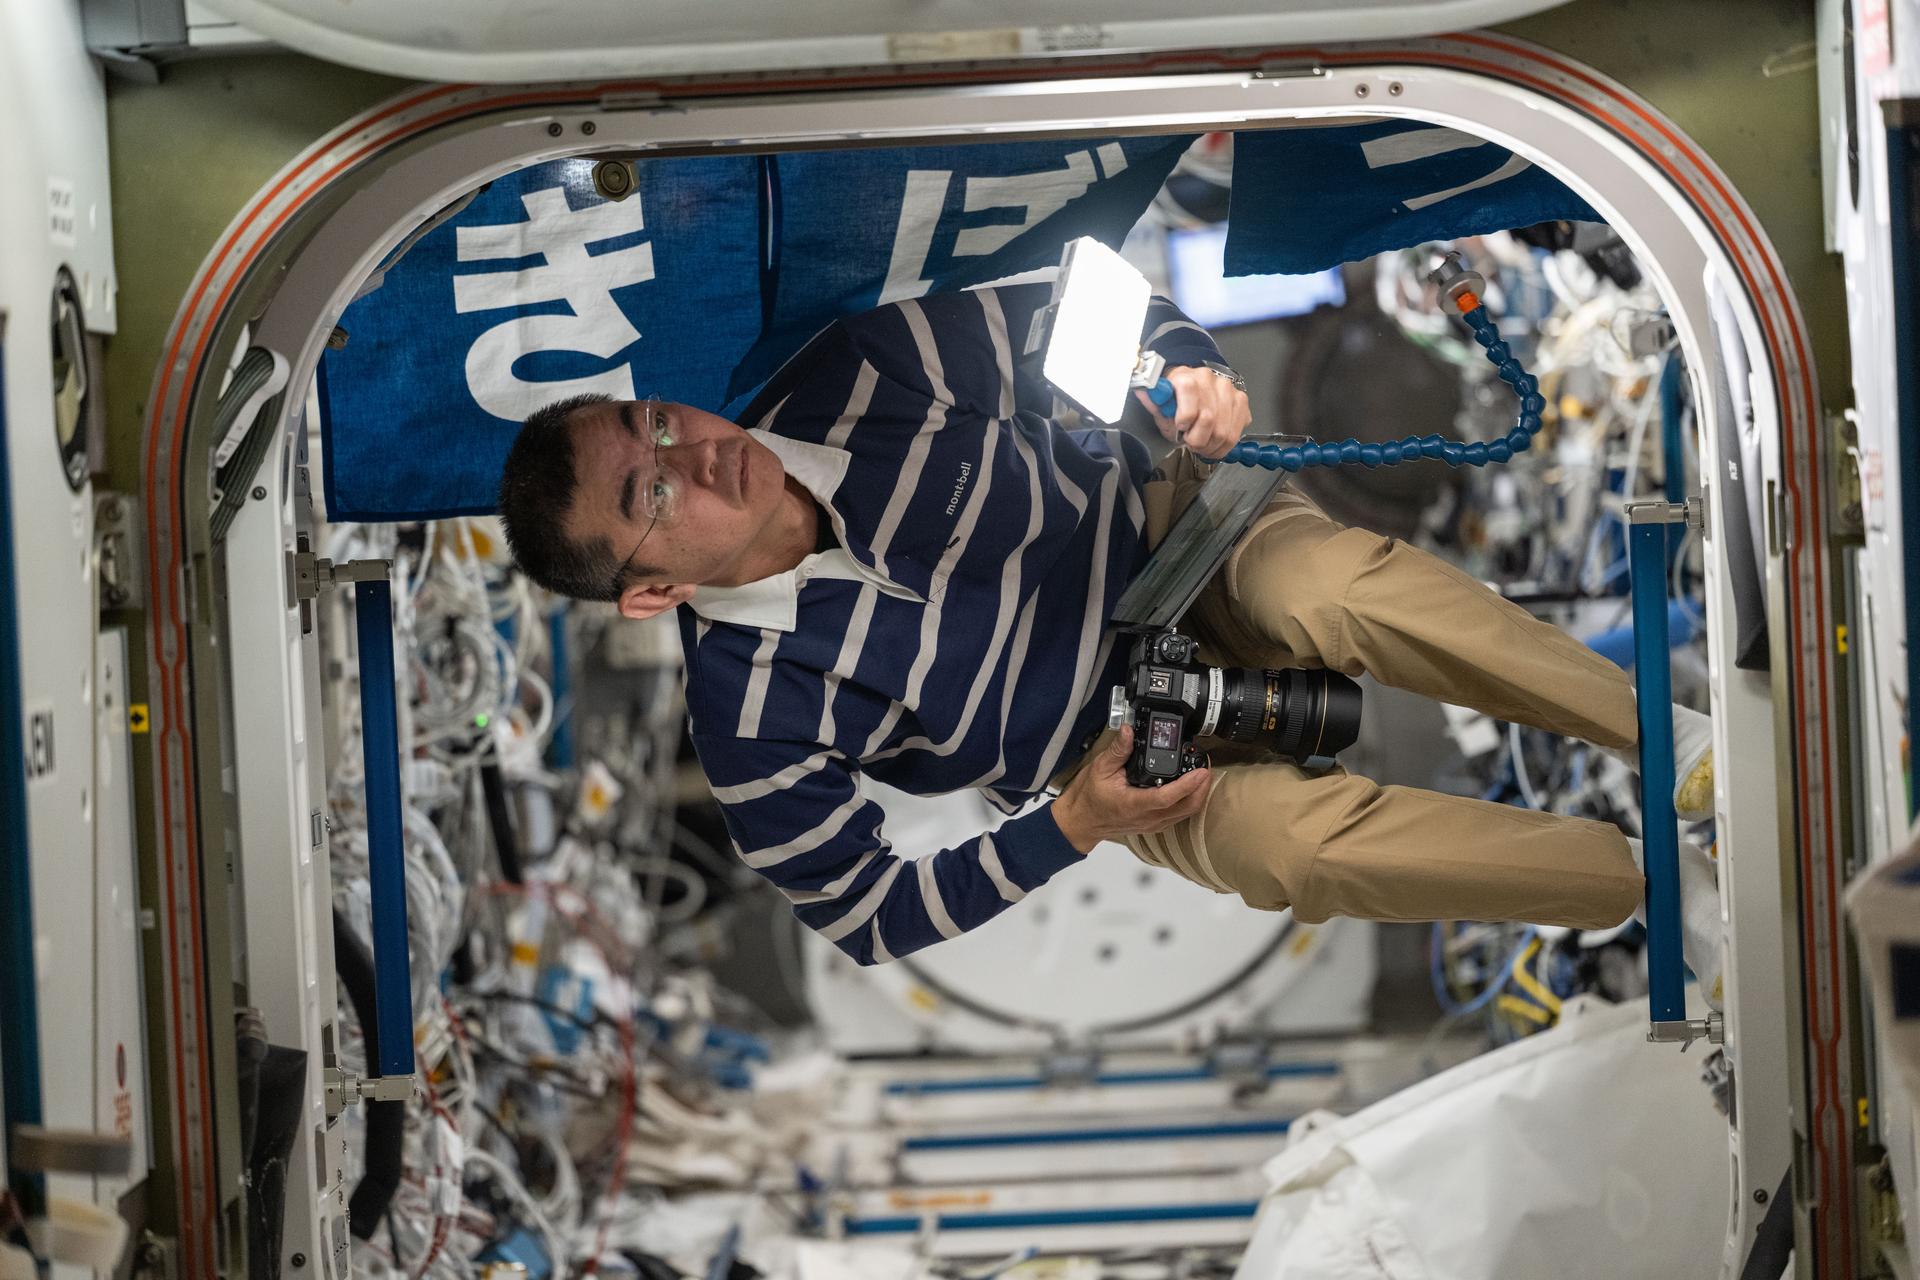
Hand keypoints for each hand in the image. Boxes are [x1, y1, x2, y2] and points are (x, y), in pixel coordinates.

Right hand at [1051, 726, 1212, 853]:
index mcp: (1133, 804)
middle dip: (1201, 787)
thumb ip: (1118, 750)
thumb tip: (1129, 731)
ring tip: (1201, 773)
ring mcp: (1152, 824)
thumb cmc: (1089, 798)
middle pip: (1186, 807)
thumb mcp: (1099, 769)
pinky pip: (1178, 816)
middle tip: (1205, 766)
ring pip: (1186, 813)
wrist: (1081, 822)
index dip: (1188, 785)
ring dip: (1198, 795)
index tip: (1200, 771)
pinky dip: (1189, 802)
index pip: (1168, 797)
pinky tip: (1189, 787)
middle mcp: (1147, 818)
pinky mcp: (1154, 825)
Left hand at [1135, 365, 1251, 459]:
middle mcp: (1211, 381)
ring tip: (1202, 443)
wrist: (1195, 386)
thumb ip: (1154, 402)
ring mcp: (1229, 390)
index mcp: (1187, 378)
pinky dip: (1223, 446)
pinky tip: (1213, 443)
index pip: (1190, 404)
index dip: (1184, 422)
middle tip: (1191, 441)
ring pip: (1223, 432)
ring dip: (1210, 446)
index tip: (1180, 427)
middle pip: (1209, 420)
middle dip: (1197, 440)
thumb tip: (1143, 393)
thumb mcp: (1161, 403)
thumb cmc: (1177, 398)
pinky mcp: (1241, 402)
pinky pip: (1235, 433)